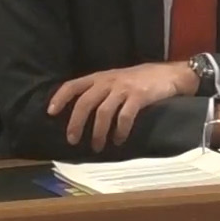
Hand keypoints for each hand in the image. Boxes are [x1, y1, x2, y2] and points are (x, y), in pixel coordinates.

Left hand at [48, 62, 193, 150]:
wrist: (169, 74)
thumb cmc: (139, 80)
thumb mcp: (115, 80)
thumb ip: (99, 91)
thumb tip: (80, 112)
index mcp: (99, 77)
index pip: (73, 85)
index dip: (60, 98)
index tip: (50, 113)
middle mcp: (108, 81)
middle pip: (85, 102)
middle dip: (76, 123)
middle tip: (72, 140)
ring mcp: (124, 89)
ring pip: (103, 113)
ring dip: (97, 132)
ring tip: (97, 146)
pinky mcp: (139, 97)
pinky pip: (124, 117)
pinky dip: (119, 131)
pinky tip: (119, 140)